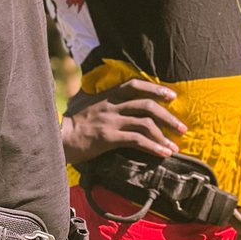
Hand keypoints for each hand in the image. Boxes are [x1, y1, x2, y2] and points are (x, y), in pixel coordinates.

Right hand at [61, 79, 185, 164]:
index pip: (135, 85)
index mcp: (107, 96)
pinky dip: (153, 147)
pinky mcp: (109, 138)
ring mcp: (110, 121)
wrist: (58, 137)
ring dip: (164, 135)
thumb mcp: (89, 106)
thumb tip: (118, 105)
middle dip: (168, 116)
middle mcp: (111, 105)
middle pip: (147, 105)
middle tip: (182, 127)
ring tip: (175, 147)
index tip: (172, 96)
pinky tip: (162, 154)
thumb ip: (104, 103)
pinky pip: (136, 140)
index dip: (156, 88)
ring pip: (145, 123)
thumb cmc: (73, 125)